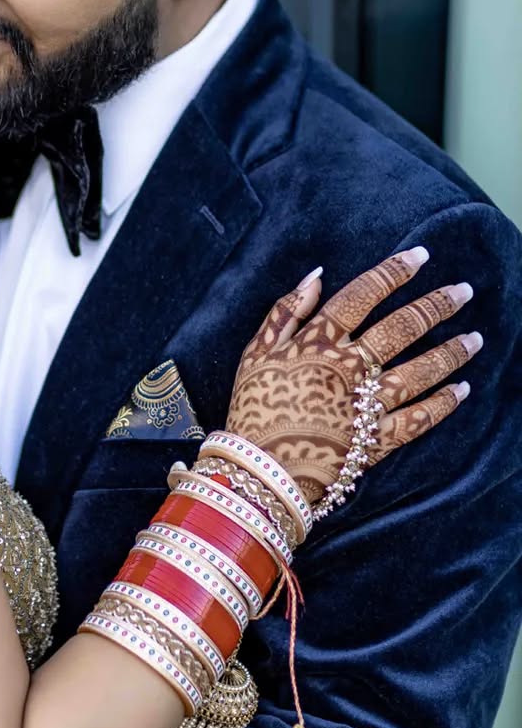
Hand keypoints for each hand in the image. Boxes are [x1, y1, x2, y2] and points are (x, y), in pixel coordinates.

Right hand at [227, 247, 478, 502]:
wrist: (258, 470)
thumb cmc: (253, 405)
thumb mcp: (256, 350)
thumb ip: (286, 310)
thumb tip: (317, 275)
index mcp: (319, 342)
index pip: (363, 295)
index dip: (393, 273)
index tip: (421, 256)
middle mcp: (350, 368)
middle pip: (401, 329)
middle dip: (436, 307)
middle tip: (464, 292)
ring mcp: (367, 405)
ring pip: (419, 371)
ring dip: (450, 353)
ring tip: (475, 338)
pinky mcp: (376, 439)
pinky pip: (417, 419)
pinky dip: (442, 405)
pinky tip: (462, 390)